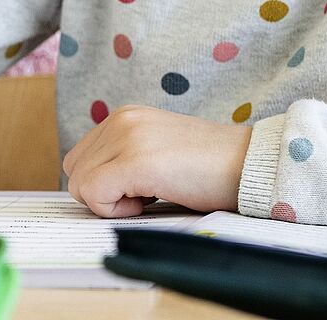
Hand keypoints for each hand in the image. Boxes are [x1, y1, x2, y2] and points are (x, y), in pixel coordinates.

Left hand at [62, 106, 249, 216]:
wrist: (251, 165)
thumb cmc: (210, 169)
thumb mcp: (157, 151)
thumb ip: (123, 158)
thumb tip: (90, 188)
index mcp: (125, 116)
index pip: (79, 159)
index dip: (102, 185)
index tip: (138, 188)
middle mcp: (121, 119)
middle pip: (74, 171)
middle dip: (102, 193)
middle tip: (143, 195)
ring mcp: (128, 137)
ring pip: (80, 184)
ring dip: (109, 202)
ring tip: (150, 195)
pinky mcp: (137, 161)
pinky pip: (94, 194)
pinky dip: (115, 210)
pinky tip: (150, 201)